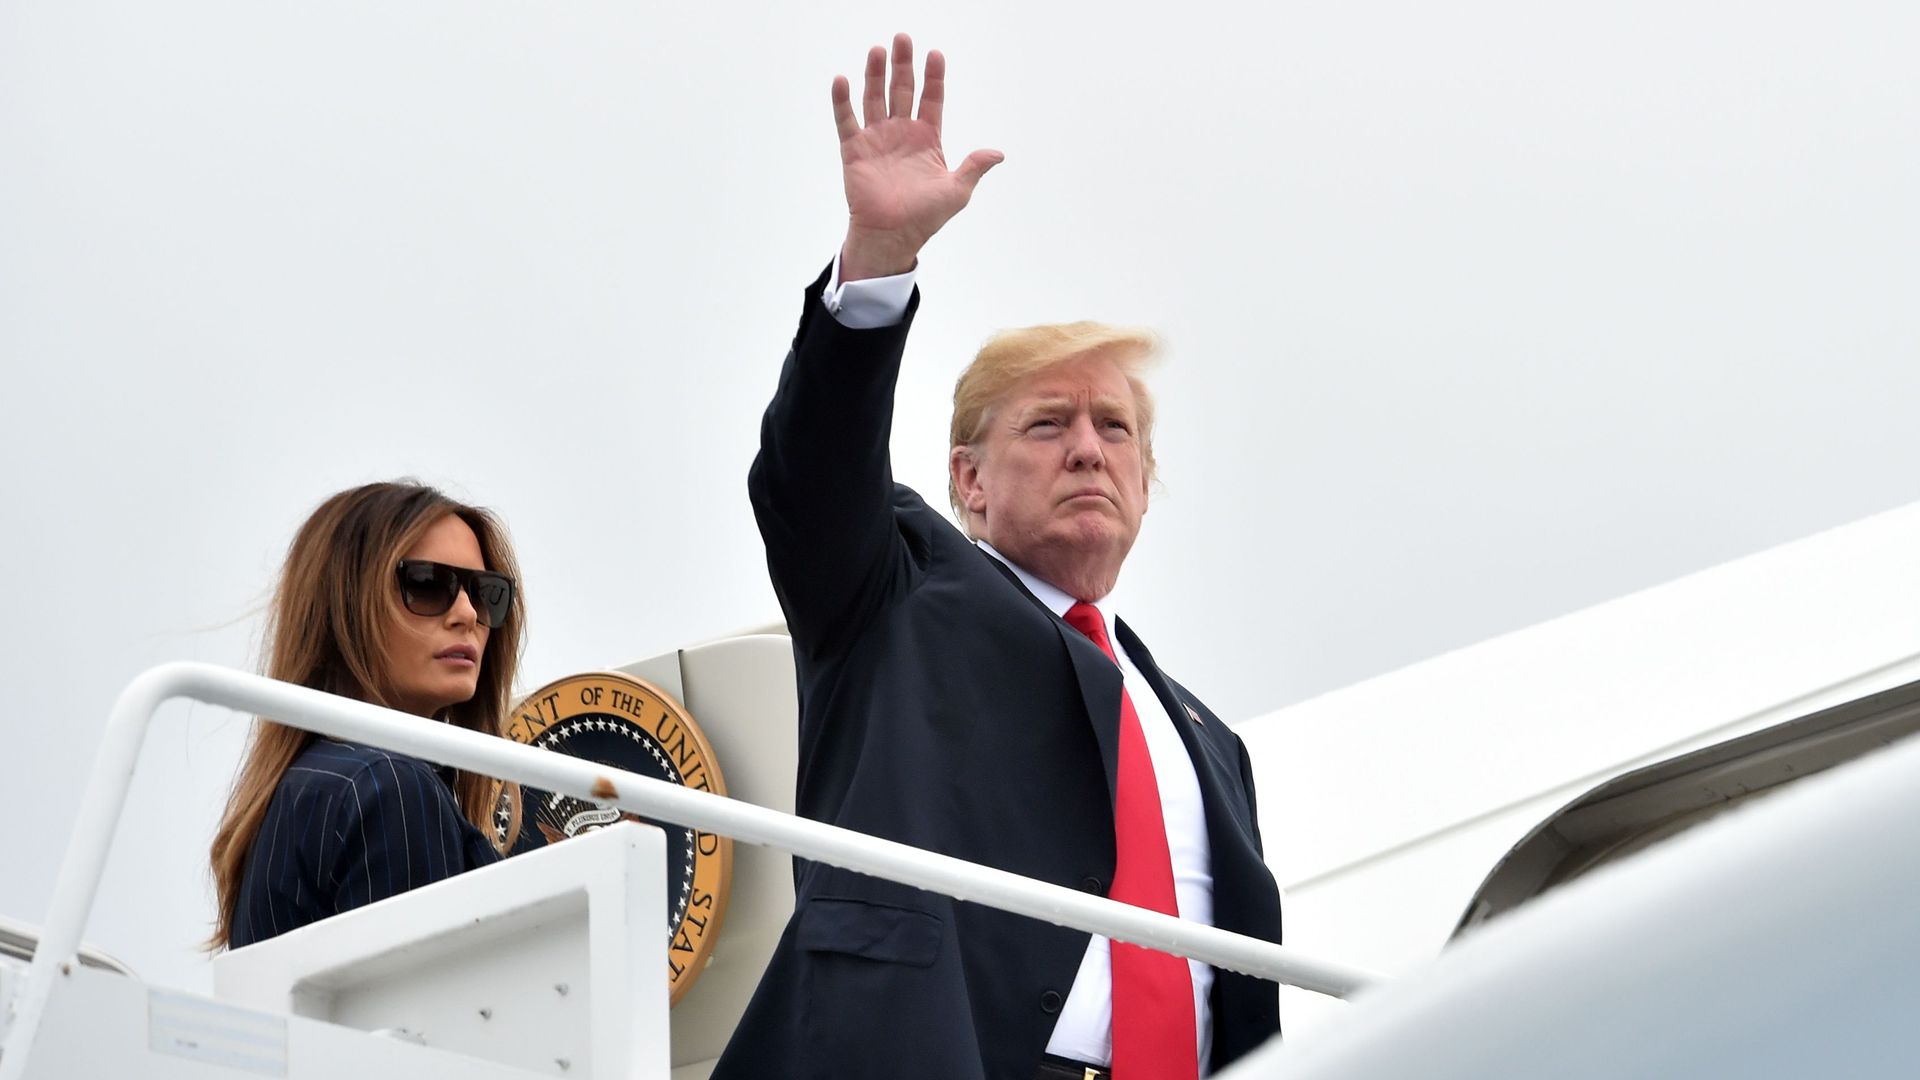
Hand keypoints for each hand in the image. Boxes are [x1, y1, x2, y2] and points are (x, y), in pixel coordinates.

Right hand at [834, 34, 1002, 280]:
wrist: (892, 236)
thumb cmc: (925, 217)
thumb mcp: (957, 191)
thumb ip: (974, 167)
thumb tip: (998, 153)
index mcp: (927, 139)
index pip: (932, 99)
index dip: (934, 77)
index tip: (936, 54)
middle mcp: (901, 133)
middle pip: (902, 90)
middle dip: (903, 65)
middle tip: (903, 38)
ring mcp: (877, 139)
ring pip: (875, 98)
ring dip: (875, 74)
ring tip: (877, 50)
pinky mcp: (854, 150)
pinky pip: (847, 121)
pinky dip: (842, 101)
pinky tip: (842, 80)